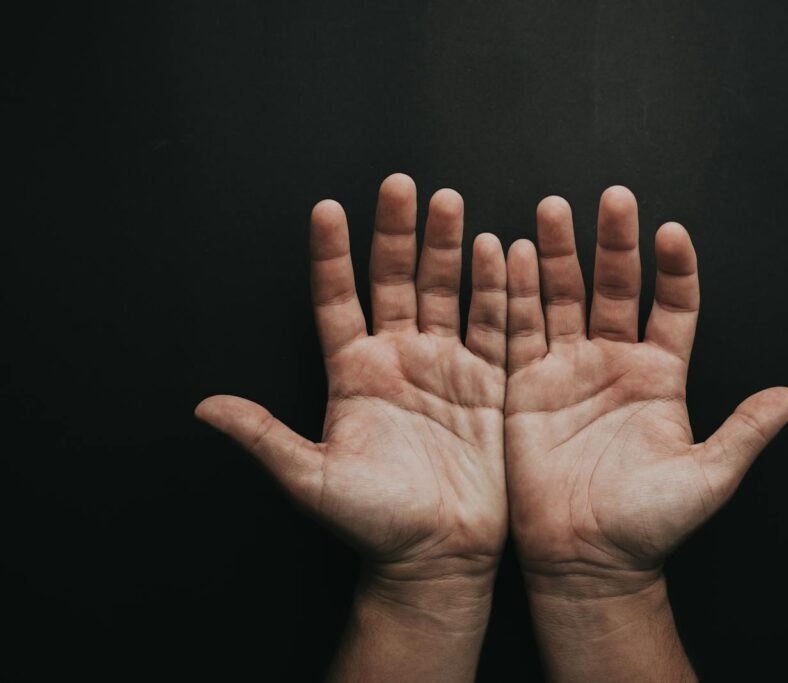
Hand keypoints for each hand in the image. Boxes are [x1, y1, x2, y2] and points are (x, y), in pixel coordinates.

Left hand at [195, 172, 507, 589]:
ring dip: (446, 248)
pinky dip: (496, 289)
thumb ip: (265, 438)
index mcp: (353, 373)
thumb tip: (204, 408)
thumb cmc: (373, 524)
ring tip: (448, 203)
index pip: (337, 300)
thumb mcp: (312, 481)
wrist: (438, 556)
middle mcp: (397, 359)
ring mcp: (444, 367)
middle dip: (398, 233)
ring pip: (445, 292)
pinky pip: (492, 326)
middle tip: (402, 185)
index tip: (327, 209)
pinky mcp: (488, 383)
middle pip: (395, 281)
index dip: (331, 255)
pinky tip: (498, 251)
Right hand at [505, 186, 787, 594]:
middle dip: (613, 243)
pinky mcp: (525, 387)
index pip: (672, 307)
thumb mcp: (708, 478)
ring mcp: (567, 370)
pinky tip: (512, 254)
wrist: (586, 559)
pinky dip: (513, 294)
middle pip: (615, 288)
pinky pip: (518, 331)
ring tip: (553, 209)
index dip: (674, 269)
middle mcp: (614, 363)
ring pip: (562, 298)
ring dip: (559, 254)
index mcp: (661, 376)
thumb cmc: (648, 525)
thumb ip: (746, 431)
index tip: (672, 232)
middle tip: (612, 198)